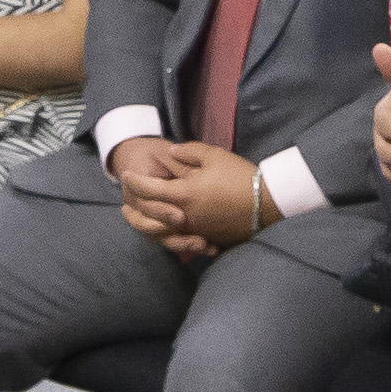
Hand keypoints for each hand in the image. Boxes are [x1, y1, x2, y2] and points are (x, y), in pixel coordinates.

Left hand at [111, 136, 265, 263]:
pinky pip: (179, 239)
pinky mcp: (206, 237)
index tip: (126, 175)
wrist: (267, 203)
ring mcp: (195, 230)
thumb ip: (187, 152)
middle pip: (148, 218)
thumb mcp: (214, 156)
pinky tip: (164, 229)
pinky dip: (167, 234)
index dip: (134, 181)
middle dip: (133, 210)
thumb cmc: (240, 176)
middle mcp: (184, 216)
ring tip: (138, 219)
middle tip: (123, 203)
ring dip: (146, 226)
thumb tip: (170, 152)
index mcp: (183, 194)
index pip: (149, 189)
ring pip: (161, 233)